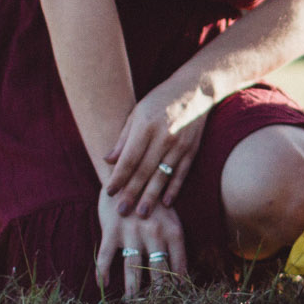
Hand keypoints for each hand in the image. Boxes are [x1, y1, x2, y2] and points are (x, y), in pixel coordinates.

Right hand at [95, 194, 190, 294]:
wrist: (128, 174)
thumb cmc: (152, 201)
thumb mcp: (171, 217)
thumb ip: (175, 242)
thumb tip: (181, 274)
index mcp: (173, 230)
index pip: (179, 265)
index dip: (179, 286)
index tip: (179, 301)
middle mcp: (154, 233)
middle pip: (158, 271)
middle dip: (158, 294)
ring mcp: (132, 232)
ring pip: (133, 268)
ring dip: (133, 289)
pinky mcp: (111, 230)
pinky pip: (105, 256)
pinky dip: (103, 271)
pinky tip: (103, 285)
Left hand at [103, 76, 211, 215]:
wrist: (195, 89)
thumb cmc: (160, 100)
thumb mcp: (137, 112)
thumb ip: (123, 138)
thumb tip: (108, 160)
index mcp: (145, 126)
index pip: (129, 158)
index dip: (118, 177)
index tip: (109, 192)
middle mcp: (163, 137)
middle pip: (144, 171)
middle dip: (132, 193)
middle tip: (122, 212)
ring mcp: (180, 144)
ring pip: (163, 176)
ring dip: (152, 196)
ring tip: (142, 214)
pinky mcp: (192, 149)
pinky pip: (182, 173)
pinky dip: (174, 189)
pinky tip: (166, 203)